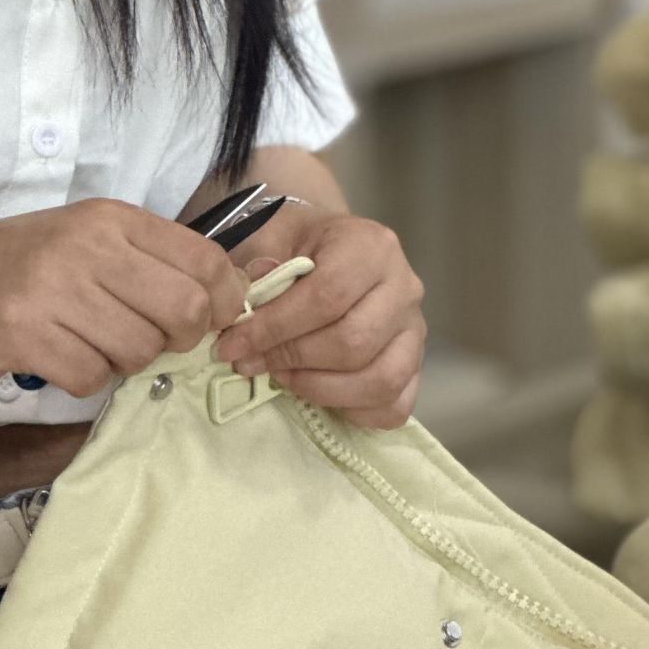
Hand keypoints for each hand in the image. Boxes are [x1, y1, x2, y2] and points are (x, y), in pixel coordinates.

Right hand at [0, 200, 249, 396]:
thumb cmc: (6, 268)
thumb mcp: (78, 240)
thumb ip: (142, 261)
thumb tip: (221, 299)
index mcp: (107, 218)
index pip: (204, 259)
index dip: (222, 300)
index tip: (206, 321)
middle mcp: (85, 244)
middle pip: (184, 309)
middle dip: (176, 340)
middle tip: (145, 341)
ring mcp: (52, 288)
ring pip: (139, 350)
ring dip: (122, 363)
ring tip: (87, 345)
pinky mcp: (22, 334)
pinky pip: (92, 378)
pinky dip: (83, 380)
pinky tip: (56, 360)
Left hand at [213, 211, 425, 428]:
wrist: (333, 251)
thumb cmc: (301, 246)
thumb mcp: (274, 239)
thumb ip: (259, 271)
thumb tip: (246, 308)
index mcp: (371, 246)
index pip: (327, 297)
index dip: (275, 328)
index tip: (233, 346)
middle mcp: (404, 287)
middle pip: (353, 343)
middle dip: (292, 360)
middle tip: (251, 362)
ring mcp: (415, 329)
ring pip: (378, 380)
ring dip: (319, 389)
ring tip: (282, 376)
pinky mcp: (416, 364)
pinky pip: (394, 405)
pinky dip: (354, 410)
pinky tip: (319, 392)